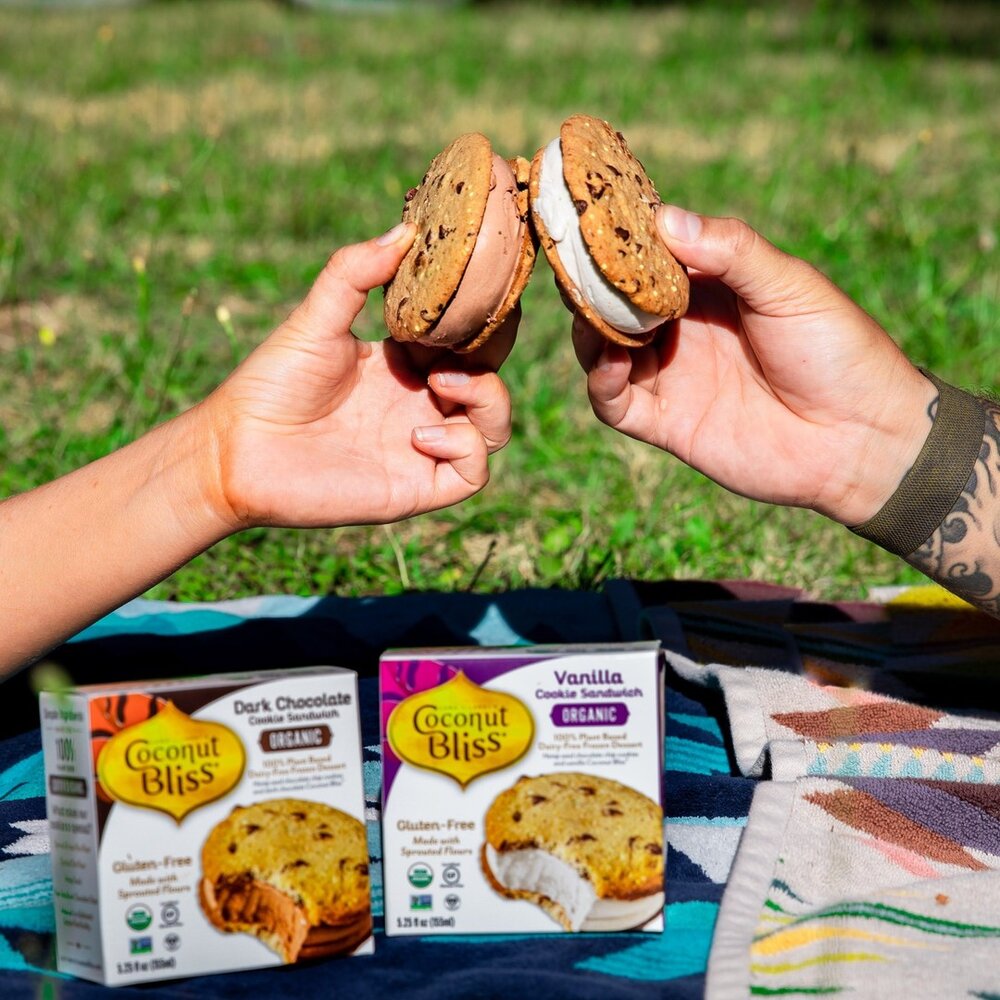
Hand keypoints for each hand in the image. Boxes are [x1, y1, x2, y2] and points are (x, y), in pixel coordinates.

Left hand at [203, 223, 514, 529]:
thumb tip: (405, 229)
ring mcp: (421, 447)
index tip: (481, 294)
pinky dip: (463, 448)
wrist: (236, 450)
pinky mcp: (415, 488)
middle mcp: (418, 404)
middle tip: (458, 343)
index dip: (480, 321)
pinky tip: (418, 434)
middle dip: (490, 359)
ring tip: (442, 384)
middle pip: (490, 382)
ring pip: (493, 428)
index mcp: (403, 365)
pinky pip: (472, 474)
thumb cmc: (271, 384)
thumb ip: (356, 272)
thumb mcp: (317, 318)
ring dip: (488, 401)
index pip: (464, 341)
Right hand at [572, 207, 936, 526]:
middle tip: (573, 266)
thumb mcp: (789, 287)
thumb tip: (665, 217)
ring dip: (591, 329)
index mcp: (711, 286)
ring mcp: (671, 375)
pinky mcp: (665, 423)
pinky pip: (614, 403)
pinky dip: (600, 381)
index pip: (649, 256)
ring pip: (603, 348)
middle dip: (592, 284)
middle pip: (616, 301)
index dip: (620, 238)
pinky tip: (609, 360)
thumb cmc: (836, 351)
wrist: (859, 438)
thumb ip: (731, 250)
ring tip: (590, 313)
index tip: (590, 217)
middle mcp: (682, 328)